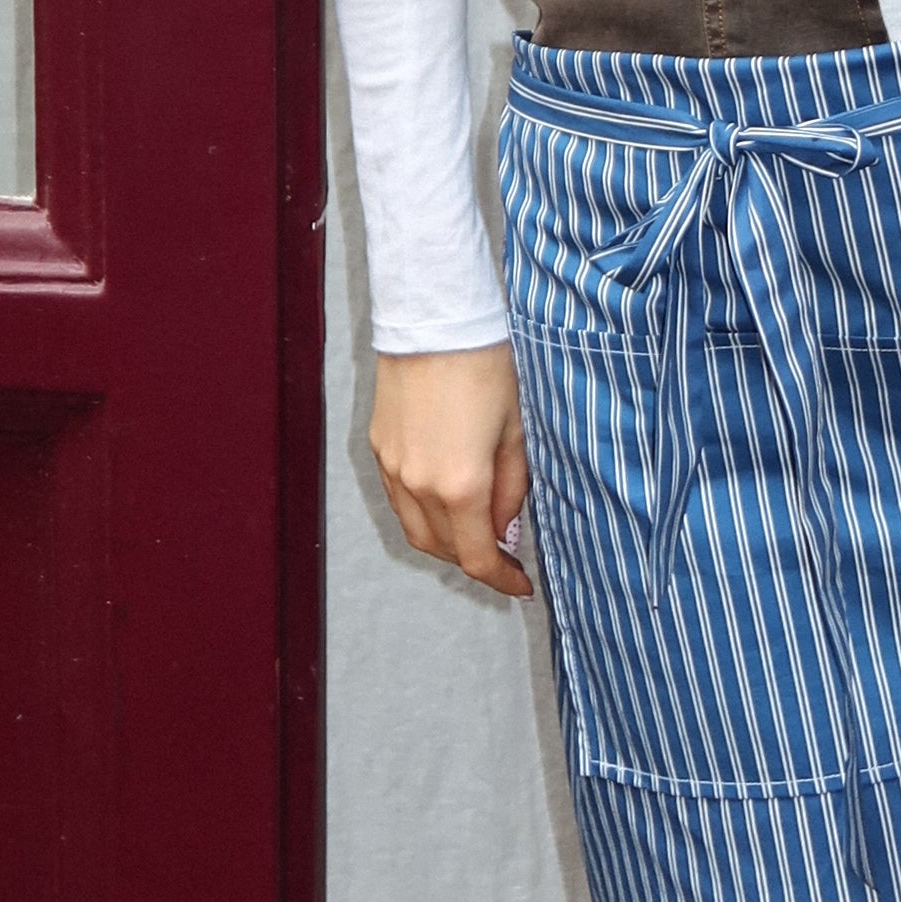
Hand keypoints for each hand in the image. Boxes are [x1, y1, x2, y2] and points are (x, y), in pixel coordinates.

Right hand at [370, 343, 534, 595]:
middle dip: (474, 559)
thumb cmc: (487, 366)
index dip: (502, 579)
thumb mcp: (518, 431)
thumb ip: (513, 489)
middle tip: (504, 552)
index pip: (477, 557)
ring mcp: (392, 466)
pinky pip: (399, 498)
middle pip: (443, 550)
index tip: (522, 584)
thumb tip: (504, 526)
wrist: (436, 317)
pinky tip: (446, 497)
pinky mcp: (378, 446)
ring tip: (476, 528)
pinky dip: (423, 512)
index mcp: (461, 484)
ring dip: (446, 540)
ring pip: (415, 528)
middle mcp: (418, 484)